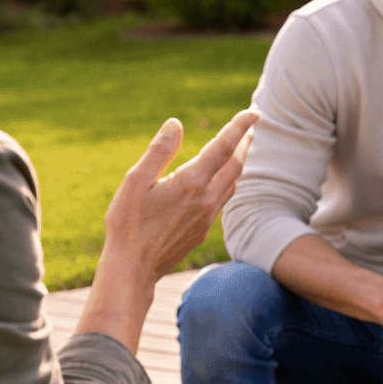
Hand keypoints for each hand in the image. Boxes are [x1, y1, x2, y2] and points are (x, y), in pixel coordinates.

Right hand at [79, 111, 256, 351]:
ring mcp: (207, 217)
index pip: (224, 146)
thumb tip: (176, 124)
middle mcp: (206, 198)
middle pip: (236, 164)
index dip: (240, 126)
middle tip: (252, 127)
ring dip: (239, 163)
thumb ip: (159, 151)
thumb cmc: (128, 224)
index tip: (254, 113)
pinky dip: (228, 182)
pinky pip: (222, 200)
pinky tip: (220, 182)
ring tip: (240, 150)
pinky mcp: (202, 230)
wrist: (133, 270)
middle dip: (245, 143)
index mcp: (191, 182)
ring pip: (232, 183)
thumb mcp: (136, 181)